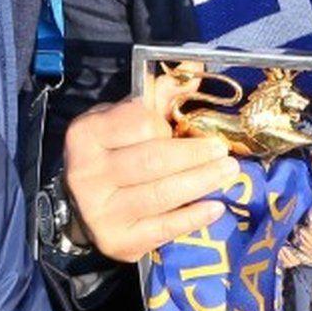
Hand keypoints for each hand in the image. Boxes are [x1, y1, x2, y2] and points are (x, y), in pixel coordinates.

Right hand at [61, 73, 242, 261]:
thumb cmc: (112, 152)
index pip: (139, 124)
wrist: (82, 205)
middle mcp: (86, 174)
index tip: (185, 126)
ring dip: (201, 181)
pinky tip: (216, 206)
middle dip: (195, 154)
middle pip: (152, 161)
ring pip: (160, 195)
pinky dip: (193, 217)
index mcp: (86, 135)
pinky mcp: (118, 242)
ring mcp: (100, 212)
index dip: (167, 124)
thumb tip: (195, 68)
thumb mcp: (125, 117)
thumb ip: (160, 95)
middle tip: (223, 149)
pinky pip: (162, 228)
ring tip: (229, 171)